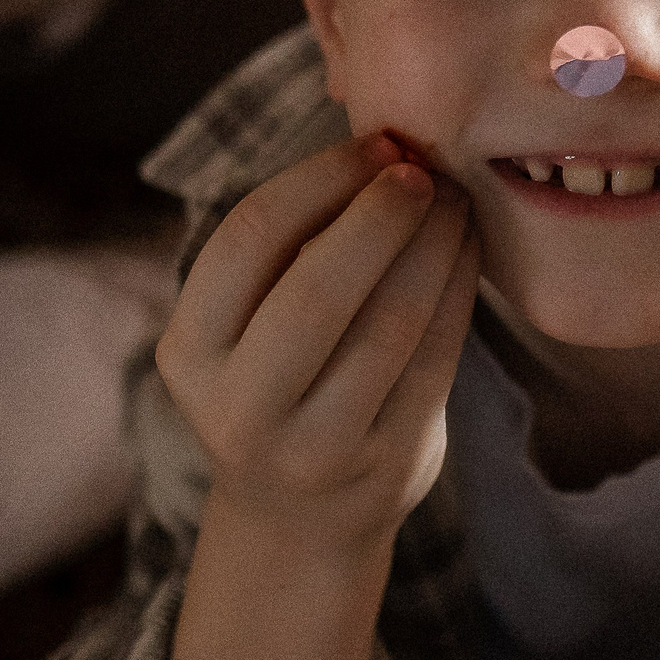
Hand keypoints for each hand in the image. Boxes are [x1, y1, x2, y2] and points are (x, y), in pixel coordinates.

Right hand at [154, 133, 476, 553]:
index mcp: (190, 352)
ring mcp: (312, 445)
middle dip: (379, 215)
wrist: (299, 516)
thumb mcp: (248, 327)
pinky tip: (469, 250)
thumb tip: (384, 143)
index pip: (246, 241)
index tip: (378, 144)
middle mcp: (238, 406)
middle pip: (315, 289)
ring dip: (433, 245)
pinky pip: (435, 358)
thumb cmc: (281, 382)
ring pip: (387, 324)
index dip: (318, 180)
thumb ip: (291, 248)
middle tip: (424, 169)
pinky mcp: (383, 463)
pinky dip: (459, 290)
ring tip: (456, 200)